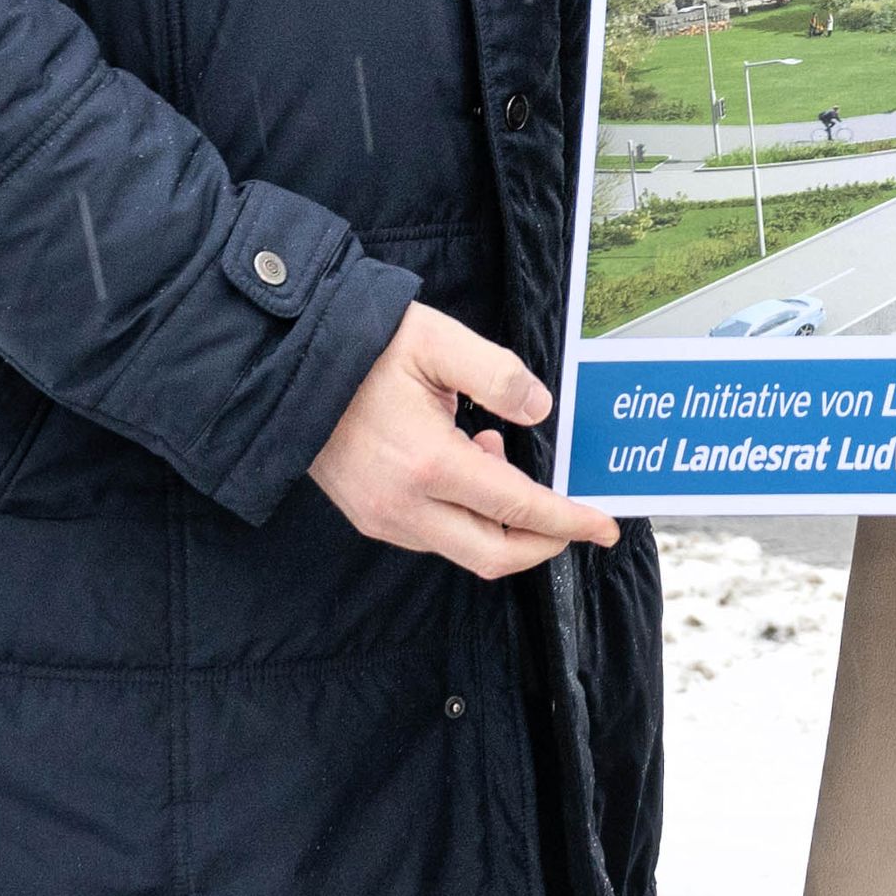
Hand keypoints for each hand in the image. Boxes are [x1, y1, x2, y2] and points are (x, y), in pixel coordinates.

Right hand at [309, 302, 626, 579]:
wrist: (290, 368)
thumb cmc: (366, 346)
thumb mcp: (439, 342)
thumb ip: (498, 375)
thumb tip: (540, 409)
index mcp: (428, 464)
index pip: (516, 509)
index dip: (566, 520)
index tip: (604, 526)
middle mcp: (404, 507)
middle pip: (493, 554)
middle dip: (544, 542)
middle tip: (576, 518)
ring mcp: (383, 519)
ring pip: (463, 548)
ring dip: (501, 521)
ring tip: (495, 448)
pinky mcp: (371, 518)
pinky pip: (435, 536)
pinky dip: (467, 514)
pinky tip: (467, 458)